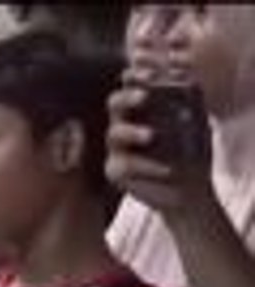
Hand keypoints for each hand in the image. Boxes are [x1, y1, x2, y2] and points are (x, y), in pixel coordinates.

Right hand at [105, 84, 216, 216]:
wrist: (191, 187)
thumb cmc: (192, 150)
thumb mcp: (197, 121)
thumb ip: (191, 99)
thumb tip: (187, 80)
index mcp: (144, 107)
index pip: (134, 85)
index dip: (137, 77)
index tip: (150, 74)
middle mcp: (127, 123)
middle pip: (114, 103)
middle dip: (126, 98)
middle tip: (144, 97)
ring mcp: (119, 148)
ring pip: (114, 133)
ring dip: (133, 132)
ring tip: (152, 136)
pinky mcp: (116, 171)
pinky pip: (124, 164)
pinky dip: (146, 165)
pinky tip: (167, 169)